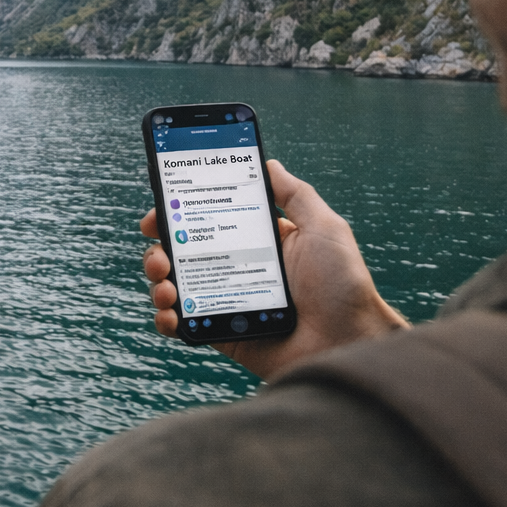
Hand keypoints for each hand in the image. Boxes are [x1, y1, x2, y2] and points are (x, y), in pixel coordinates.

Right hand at [141, 159, 407, 380]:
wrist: (348, 341)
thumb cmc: (344, 285)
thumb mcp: (324, 227)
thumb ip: (296, 195)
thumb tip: (270, 164)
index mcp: (258, 243)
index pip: (211, 221)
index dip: (183, 212)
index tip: (164, 205)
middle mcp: (237, 269)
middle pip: (184, 252)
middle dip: (161, 244)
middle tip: (158, 244)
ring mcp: (227, 302)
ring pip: (177, 286)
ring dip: (158, 279)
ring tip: (165, 281)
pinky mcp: (222, 333)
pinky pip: (184, 325)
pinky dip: (166, 319)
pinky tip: (171, 312)